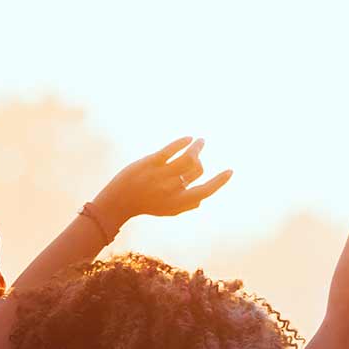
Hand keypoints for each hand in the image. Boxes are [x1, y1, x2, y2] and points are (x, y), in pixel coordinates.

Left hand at [88, 137, 232, 227]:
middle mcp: (172, 188)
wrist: (119, 201)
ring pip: (188, 157)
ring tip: (200, 141)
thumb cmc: (145, 205)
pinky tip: (189, 138)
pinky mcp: (151, 162)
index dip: (220, 181)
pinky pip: (171, 149)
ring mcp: (162, 174)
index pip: (206, 191)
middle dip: (200, 160)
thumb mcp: (168, 210)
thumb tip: (202, 199)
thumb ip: (186, 206)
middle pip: (197, 170)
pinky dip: (183, 142)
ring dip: (198, 147)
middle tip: (198, 154)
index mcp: (179, 202)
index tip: (230, 170)